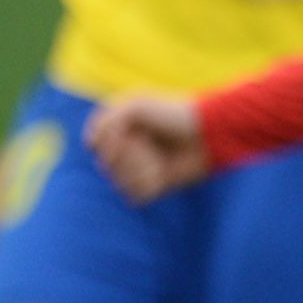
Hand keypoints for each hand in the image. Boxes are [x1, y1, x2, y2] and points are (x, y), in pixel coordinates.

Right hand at [85, 92, 212, 200]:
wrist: (209, 133)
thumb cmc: (174, 114)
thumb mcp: (135, 106)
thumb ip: (107, 122)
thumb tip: (92, 147)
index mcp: (117, 128)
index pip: (95, 145)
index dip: (108, 142)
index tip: (128, 133)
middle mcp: (125, 149)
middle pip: (106, 166)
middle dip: (127, 157)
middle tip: (150, 145)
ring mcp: (140, 168)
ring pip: (119, 182)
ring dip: (138, 172)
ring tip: (159, 161)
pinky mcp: (154, 185)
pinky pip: (136, 196)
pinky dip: (147, 187)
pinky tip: (162, 176)